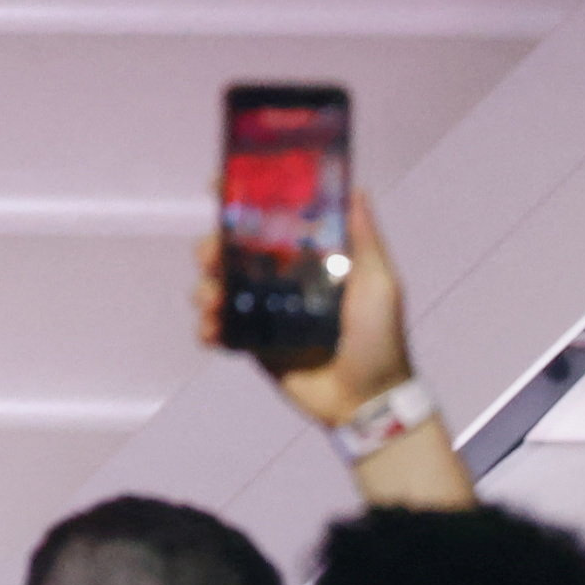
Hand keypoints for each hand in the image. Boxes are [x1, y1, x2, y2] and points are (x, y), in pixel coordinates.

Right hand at [198, 191, 411, 424]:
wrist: (366, 399)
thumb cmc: (378, 337)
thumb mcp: (380, 283)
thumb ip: (366, 240)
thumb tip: (357, 189)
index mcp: (308, 261)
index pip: (270, 224)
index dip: (242, 203)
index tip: (220, 186)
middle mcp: (281, 282)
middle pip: (231, 253)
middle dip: (211, 247)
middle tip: (210, 255)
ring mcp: (263, 314)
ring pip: (216, 288)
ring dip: (205, 288)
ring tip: (213, 301)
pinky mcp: (251, 345)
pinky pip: (218, 331)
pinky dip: (208, 328)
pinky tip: (213, 330)